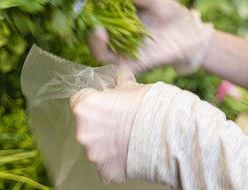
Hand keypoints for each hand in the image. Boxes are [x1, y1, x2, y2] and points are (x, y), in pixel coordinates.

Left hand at [70, 68, 151, 182]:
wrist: (169, 132)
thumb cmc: (150, 106)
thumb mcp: (133, 86)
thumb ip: (120, 81)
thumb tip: (120, 76)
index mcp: (86, 107)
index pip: (79, 99)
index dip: (93, 99)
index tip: (104, 102)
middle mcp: (83, 132)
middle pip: (85, 125)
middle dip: (99, 122)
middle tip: (119, 120)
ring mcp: (93, 154)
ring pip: (95, 145)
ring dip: (107, 142)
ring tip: (128, 136)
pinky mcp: (105, 171)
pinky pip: (105, 164)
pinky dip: (115, 159)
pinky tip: (130, 151)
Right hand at [90, 0, 213, 74]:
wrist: (189, 33)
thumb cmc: (169, 12)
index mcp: (117, 14)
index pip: (100, 8)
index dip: (97, 0)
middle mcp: (115, 33)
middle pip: (95, 32)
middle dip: (90, 24)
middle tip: (94, 16)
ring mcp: (123, 50)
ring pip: (101, 52)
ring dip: (96, 44)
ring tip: (99, 33)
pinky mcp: (134, 65)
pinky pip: (119, 69)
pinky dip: (114, 66)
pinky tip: (116, 58)